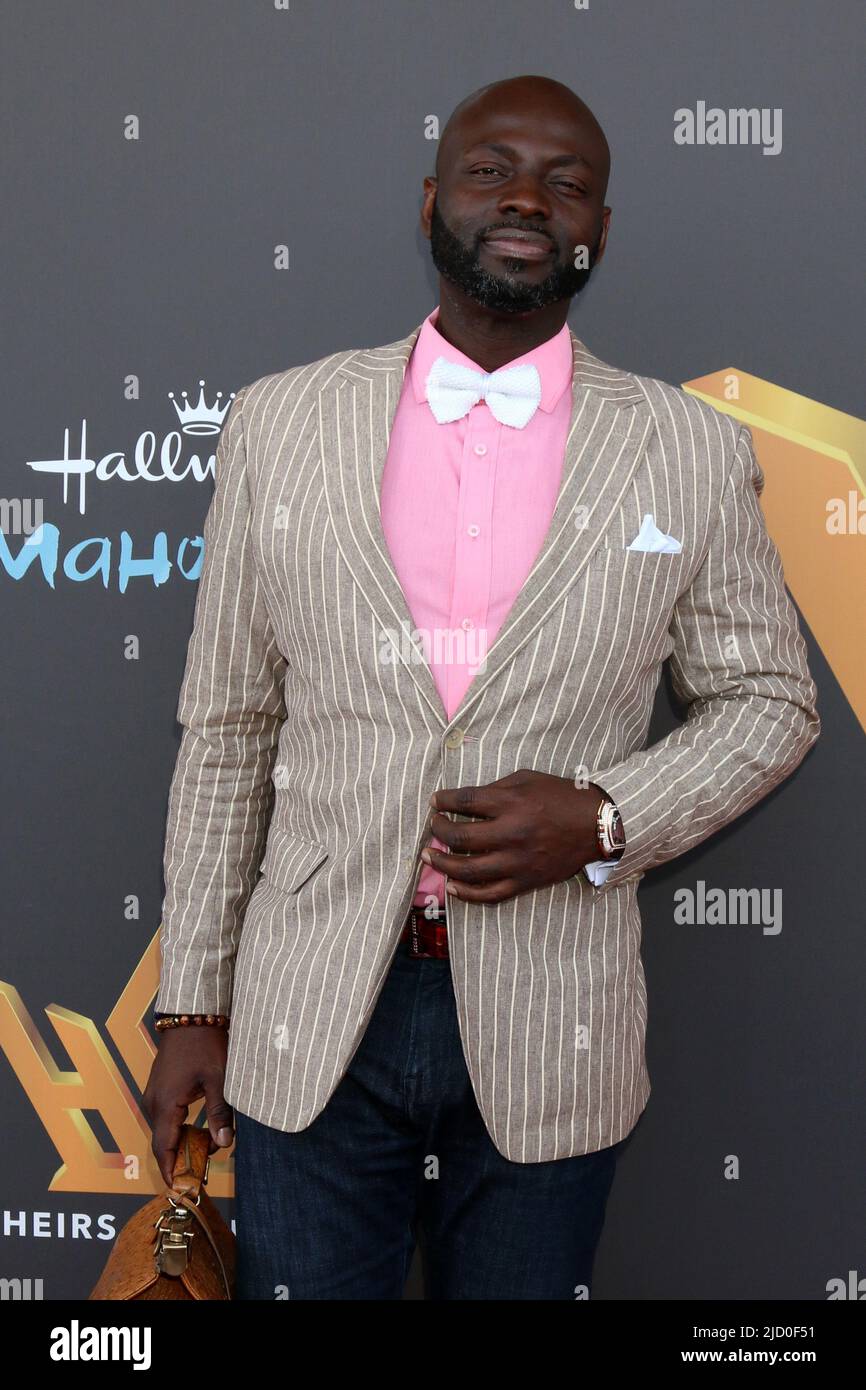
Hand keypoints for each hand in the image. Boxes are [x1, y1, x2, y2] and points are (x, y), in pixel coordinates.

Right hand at [142, 1026, 234, 1187]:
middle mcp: (153, 1103)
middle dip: (181, 1160)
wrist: (190, 1015)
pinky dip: (180, 1129)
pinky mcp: (159, 1088)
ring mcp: (154, 1095)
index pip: (163, 1149)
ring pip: (165, 1130)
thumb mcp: (218, 1080)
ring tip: (208, 1150)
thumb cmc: (205, 1044)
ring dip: (183, 1144)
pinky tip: (200, 1129)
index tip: (179, 1190)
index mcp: (164, 1105)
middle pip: (163, 1143)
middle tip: (202, 1173)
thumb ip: (220, 1113)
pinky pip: (166, 1117)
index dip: (170, 1172)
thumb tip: (224, 1143)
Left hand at [421, 770, 604, 903]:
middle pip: (460, 836)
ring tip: (429, 856)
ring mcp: (518, 861)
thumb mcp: (527, 780)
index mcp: (512, 803)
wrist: (596, 826)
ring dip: (442, 863)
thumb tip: (464, 802)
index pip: (465, 801)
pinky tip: (452, 886)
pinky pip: (490, 894)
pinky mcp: (525, 882)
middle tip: (433, 826)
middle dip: (438, 830)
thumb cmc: (559, 797)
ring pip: (469, 869)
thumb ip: (495, 789)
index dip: (443, 800)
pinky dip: (467, 893)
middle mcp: (512, 833)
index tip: (435, 801)